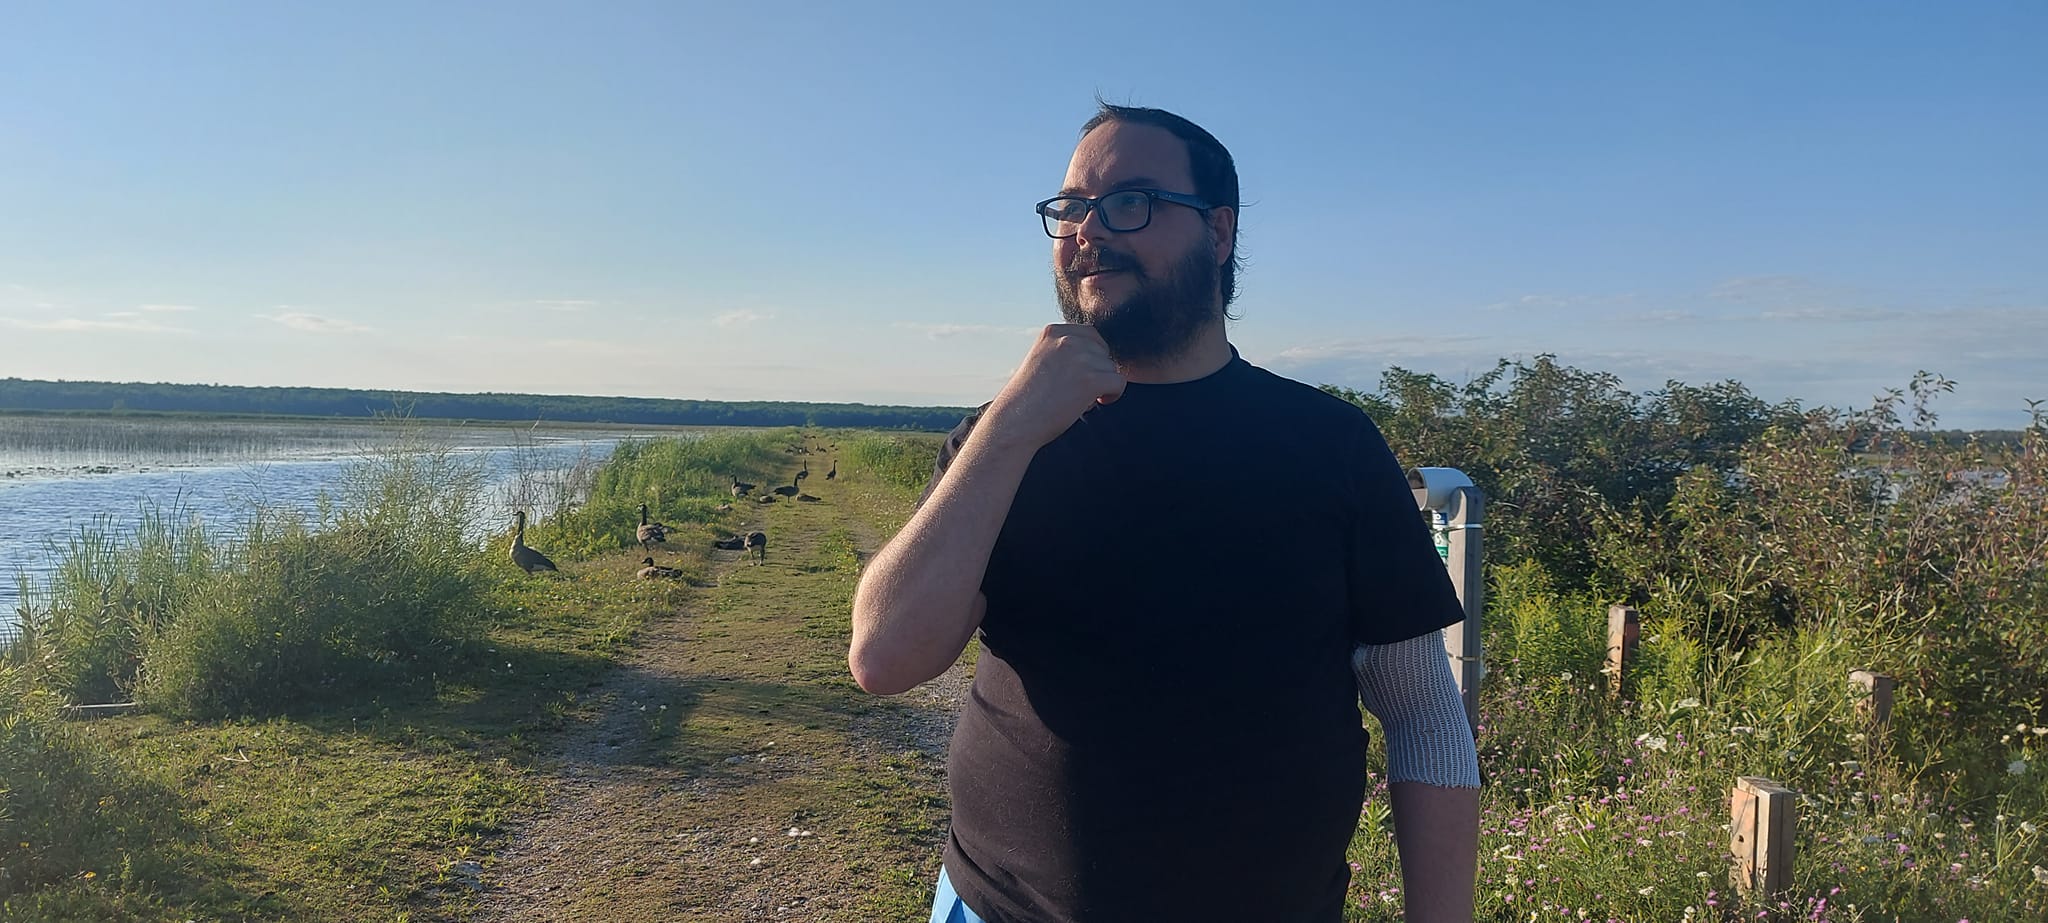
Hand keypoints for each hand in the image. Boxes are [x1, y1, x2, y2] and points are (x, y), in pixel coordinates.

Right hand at [979, 324, 1126, 450]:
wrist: (1015, 423)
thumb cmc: (1027, 399)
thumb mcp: (1042, 360)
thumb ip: (1064, 351)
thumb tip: (1100, 355)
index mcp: (1052, 332)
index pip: (1090, 335)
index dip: (1092, 357)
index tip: (1079, 376)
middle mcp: (1067, 340)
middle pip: (1103, 351)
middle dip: (1096, 371)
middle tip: (1077, 391)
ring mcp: (1080, 358)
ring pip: (1111, 368)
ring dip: (1101, 385)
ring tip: (1078, 399)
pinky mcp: (1091, 379)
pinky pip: (1119, 382)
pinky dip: (1113, 395)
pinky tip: (1095, 402)